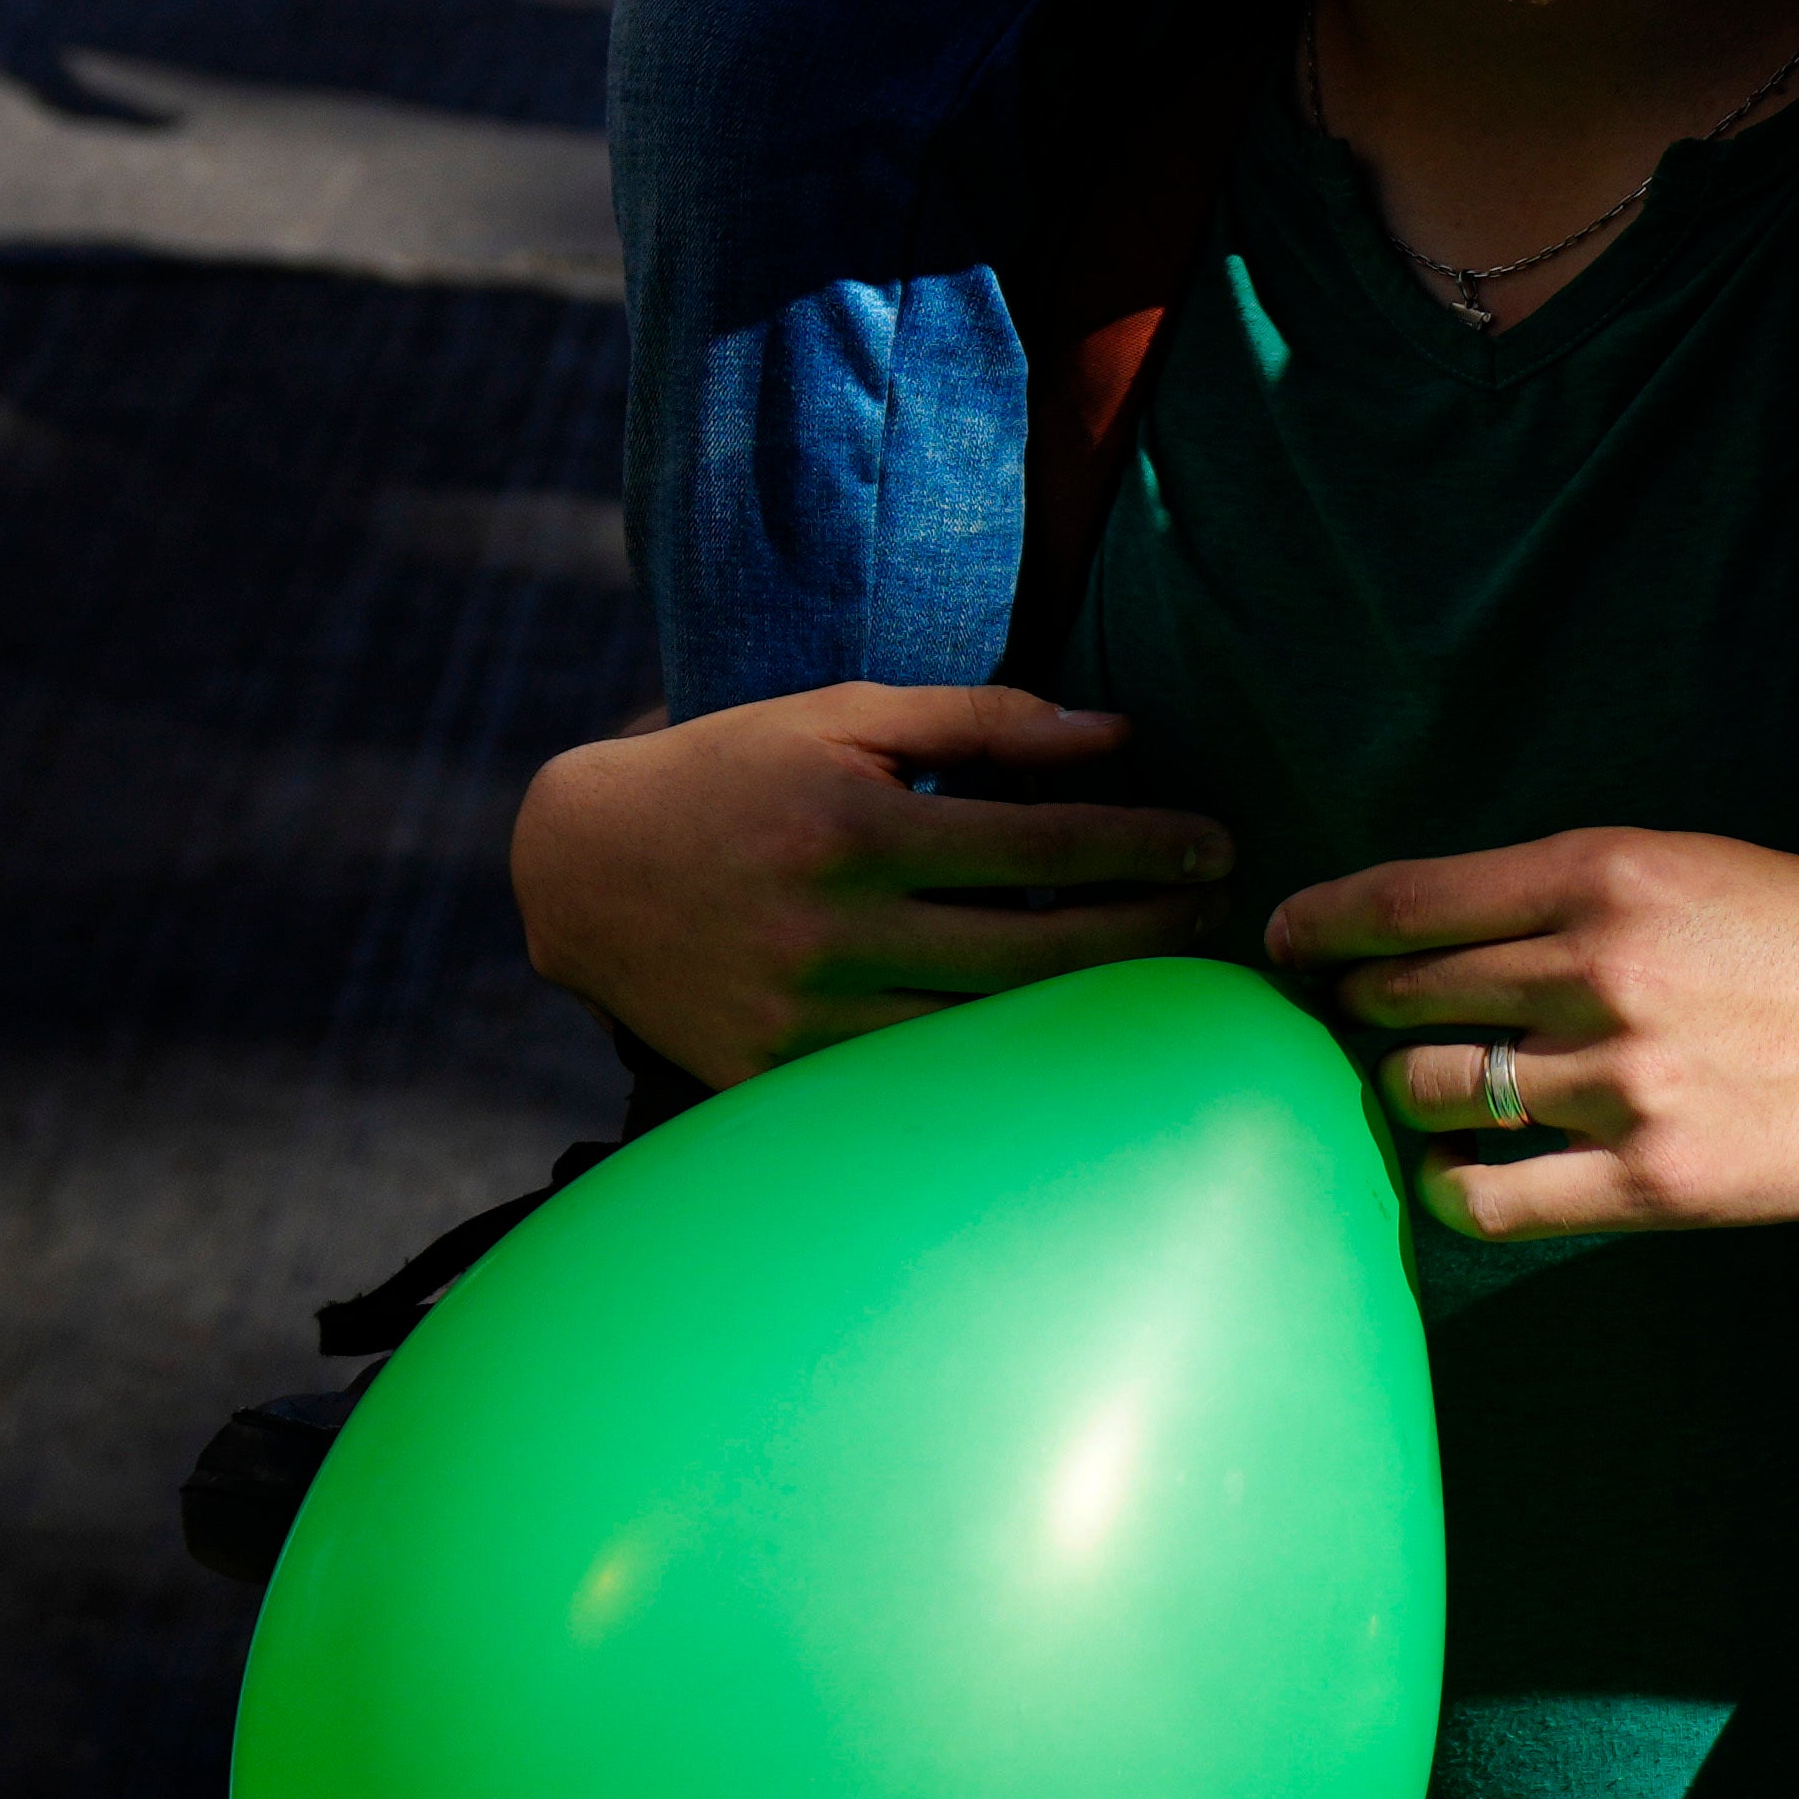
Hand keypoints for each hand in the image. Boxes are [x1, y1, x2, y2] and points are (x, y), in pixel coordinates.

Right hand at [514, 684, 1236, 1089]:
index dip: (1141, 845)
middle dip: (1144, 932)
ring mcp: (802, 1017)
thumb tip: (1119, 737)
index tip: (1214, 842)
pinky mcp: (775, 1080)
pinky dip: (996, 1064)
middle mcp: (830, 928)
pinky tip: (1061, 1043)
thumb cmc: (734, 771)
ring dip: (1090, 1009)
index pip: (1039, 841)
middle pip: (1033, 950)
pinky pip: (914, 1082)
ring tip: (1165, 977)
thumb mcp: (846, 717)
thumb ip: (986, 721)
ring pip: (985, 1031)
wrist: (583, 869)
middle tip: (1215, 912)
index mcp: (852, 825)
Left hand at [1270, 822, 1798, 1242]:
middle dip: (1359, 1012)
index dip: (1319, 925)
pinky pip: (1484, 1196)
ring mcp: (1623, 1082)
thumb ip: (1557, 895)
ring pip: (1427, 1093)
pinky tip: (1464, 1168)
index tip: (1282, 944)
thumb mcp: (1682, 866)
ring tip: (1432, 1094)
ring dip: (1407, 1095)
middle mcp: (1599, 971)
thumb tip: (1419, 932)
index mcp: (1601, 874)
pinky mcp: (1651, 1181)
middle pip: (1399, 999)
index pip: (1403, 902)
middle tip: (1362, 1027)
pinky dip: (1449, 1183)